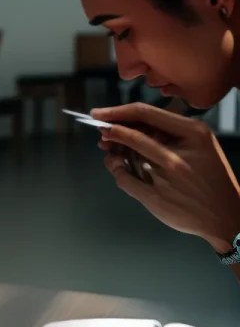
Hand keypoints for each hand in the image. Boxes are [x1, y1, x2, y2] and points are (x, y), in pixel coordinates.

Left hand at [93, 102, 239, 250]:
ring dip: (114, 153)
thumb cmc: (210, 176)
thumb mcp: (200, 144)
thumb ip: (169, 132)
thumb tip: (129, 124)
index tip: (100, 113)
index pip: (145, 113)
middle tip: (100, 130)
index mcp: (193, 133)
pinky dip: (117, 172)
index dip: (117, 112)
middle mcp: (177, 155)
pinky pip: (124, 180)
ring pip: (126, 157)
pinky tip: (118, 168)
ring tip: (111, 152)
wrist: (225, 214)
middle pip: (132, 135)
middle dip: (110, 132)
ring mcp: (165, 178)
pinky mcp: (156, 198)